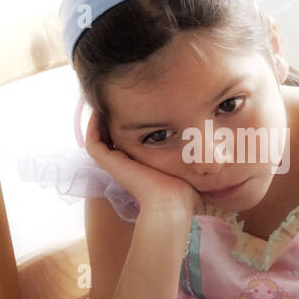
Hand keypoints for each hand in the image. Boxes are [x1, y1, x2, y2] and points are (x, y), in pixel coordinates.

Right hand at [84, 109, 202, 217]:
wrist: (172, 201)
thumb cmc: (183, 187)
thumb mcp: (186, 161)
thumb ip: (188, 149)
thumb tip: (206, 136)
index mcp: (140, 165)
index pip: (127, 141)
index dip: (126, 123)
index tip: (134, 105)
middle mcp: (124, 164)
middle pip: (111, 137)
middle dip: (112, 118)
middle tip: (116, 98)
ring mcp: (115, 165)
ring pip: (99, 138)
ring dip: (100, 119)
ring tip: (104, 99)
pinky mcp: (108, 163)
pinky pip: (93, 142)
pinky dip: (93, 125)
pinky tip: (99, 109)